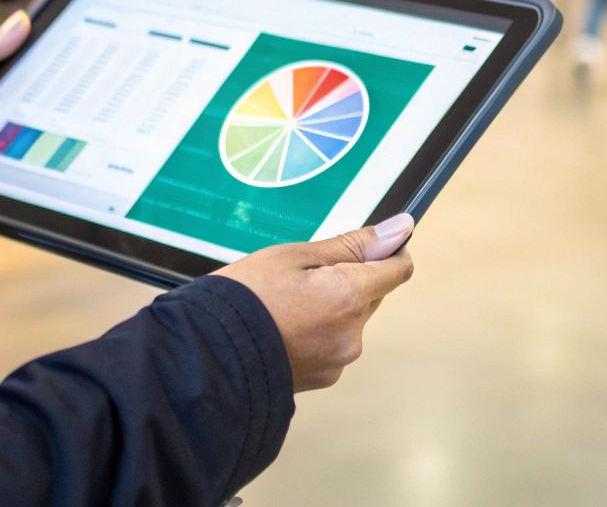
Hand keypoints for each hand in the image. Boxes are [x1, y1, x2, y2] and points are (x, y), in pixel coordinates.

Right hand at [215, 214, 415, 391]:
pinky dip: (317, 333)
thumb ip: (353, 245)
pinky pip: (332, 345)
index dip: (388, 252)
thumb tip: (402, 229)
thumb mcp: (295, 256)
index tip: (369, 245)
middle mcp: (353, 334)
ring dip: (332, 308)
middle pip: (372, 295)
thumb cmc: (244, 297)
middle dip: (349, 281)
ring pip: (350, 320)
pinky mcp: (322, 378)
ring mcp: (338, 361)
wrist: (204, 356)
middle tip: (302, 277)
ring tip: (284, 305)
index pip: (398, 269)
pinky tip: (283, 328)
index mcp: (350, 296)